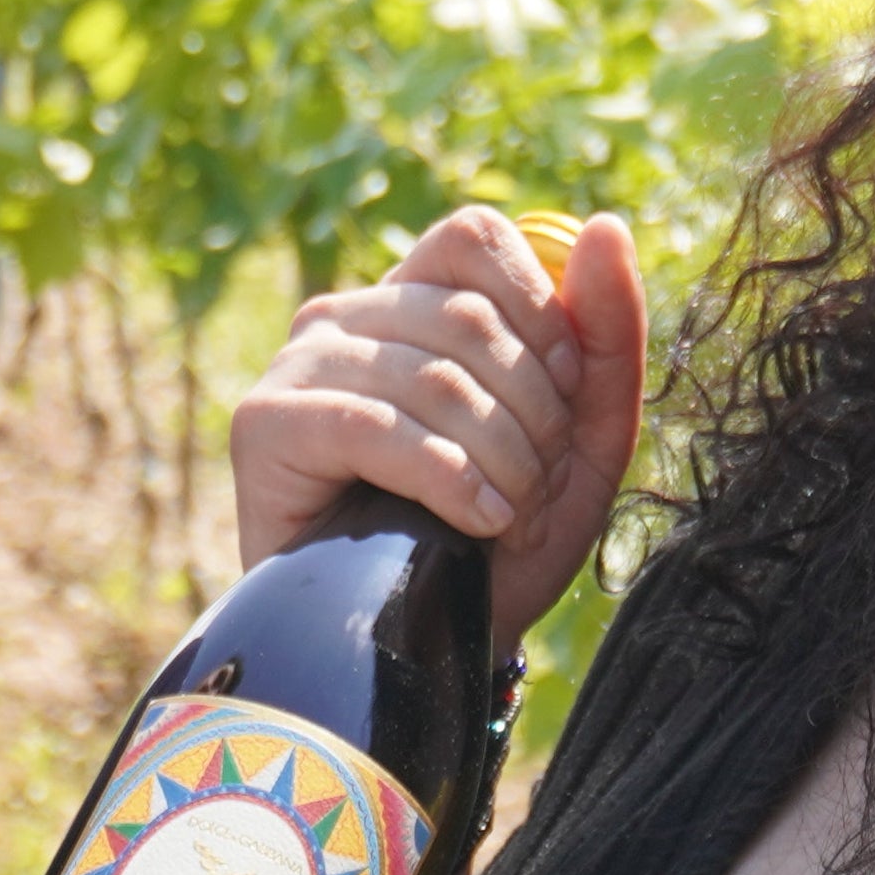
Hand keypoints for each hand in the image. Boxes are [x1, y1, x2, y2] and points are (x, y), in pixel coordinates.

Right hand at [230, 207, 645, 640]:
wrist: (429, 647)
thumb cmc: (500, 539)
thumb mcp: (582, 438)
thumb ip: (604, 334)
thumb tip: (608, 227)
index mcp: (413, 298)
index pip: (475, 237)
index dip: (538, 312)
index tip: (565, 398)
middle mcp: (346, 315)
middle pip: (467, 316)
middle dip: (532, 416)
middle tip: (538, 491)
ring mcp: (299, 365)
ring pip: (432, 376)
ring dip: (499, 461)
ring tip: (507, 521)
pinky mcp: (265, 424)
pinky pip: (374, 425)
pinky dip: (446, 479)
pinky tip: (475, 523)